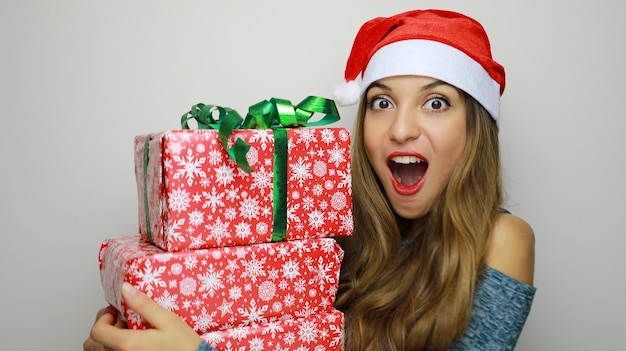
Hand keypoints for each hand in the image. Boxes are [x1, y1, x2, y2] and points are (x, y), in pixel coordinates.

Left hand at [87, 283, 202, 350]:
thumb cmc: (184, 347)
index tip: (114, 311)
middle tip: (119, 320)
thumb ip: (144, 305)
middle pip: (93, 345)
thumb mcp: (167, 320)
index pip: (97, 331)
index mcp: (128, 345)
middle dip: (103, 329)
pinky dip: (115, 349)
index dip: (102, 318)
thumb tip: (126, 289)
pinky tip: (132, 343)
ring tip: (127, 332)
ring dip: (107, 341)